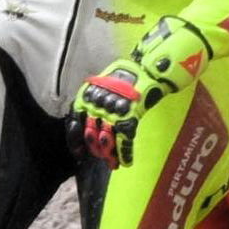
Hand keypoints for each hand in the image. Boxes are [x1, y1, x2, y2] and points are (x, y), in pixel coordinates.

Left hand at [72, 17, 219, 168]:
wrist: (154, 65)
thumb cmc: (133, 72)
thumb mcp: (109, 81)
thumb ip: (101, 96)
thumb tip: (95, 115)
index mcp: (89, 92)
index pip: (74, 118)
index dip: (74, 136)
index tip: (76, 150)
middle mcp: (98, 101)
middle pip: (90, 131)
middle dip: (95, 148)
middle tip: (100, 158)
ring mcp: (114, 107)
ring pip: (106, 138)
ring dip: (109, 153)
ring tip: (112, 163)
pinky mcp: (130, 113)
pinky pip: (125, 138)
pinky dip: (125, 152)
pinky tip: (126, 162)